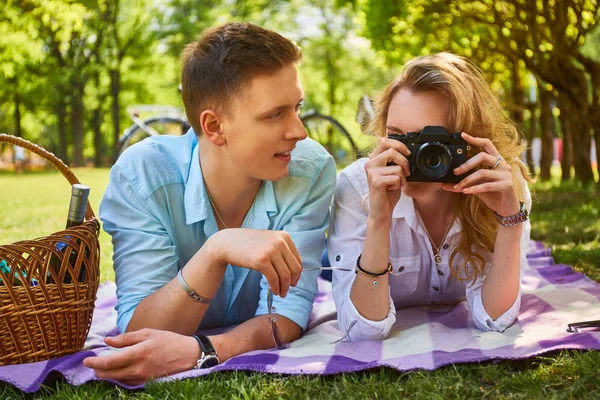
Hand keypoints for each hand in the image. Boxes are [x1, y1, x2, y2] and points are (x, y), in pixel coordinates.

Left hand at [82, 329, 198, 384]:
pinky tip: (118, 371)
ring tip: (103, 367)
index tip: (86, 360)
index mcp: (137, 354)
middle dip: (98, 370)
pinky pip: (127, 382)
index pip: (109, 362)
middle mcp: (137, 369)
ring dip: (108, 374)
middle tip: (93, 364)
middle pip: (109, 375)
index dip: (94, 363)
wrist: (188, 355)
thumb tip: (107, 341)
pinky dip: (119, 377)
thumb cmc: (169, 341)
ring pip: (117, 380)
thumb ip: (126, 338)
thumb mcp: (148, 333)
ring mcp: (142, 378)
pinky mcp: (146, 382)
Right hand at [208, 229, 301, 296]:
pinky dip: (276, 288)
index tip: (293, 282)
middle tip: (287, 290)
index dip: (297, 274)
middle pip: (294, 268)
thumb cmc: (248, 244)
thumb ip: (282, 250)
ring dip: (284, 287)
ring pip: (285, 276)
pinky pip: (274, 279)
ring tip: (281, 293)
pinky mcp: (261, 261)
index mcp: (284, 236)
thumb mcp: (269, 241)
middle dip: (292, 282)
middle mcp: (280, 242)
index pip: (297, 259)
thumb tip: (294, 272)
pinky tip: (274, 291)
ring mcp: (271, 251)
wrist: (227, 242)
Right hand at [364, 137, 411, 220]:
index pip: (385, 141)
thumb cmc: (388, 191)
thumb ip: (394, 160)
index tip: (408, 153)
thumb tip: (405, 149)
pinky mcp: (376, 181)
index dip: (399, 145)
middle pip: (393, 151)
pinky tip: (391, 189)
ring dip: (403, 178)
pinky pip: (396, 178)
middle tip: (406, 173)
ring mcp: (372, 172)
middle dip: (405, 163)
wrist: (381, 210)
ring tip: (396, 184)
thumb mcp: (392, 172)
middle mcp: (370, 163)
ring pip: (398, 167)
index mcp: (374, 159)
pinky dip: (399, 185)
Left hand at [442, 132, 519, 216]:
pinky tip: (466, 191)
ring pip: (483, 172)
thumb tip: (444, 184)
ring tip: (458, 186)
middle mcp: (503, 165)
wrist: (507, 209)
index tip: (462, 135)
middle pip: (483, 156)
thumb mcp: (477, 186)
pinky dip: (474, 188)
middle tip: (455, 172)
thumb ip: (464, 183)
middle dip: (466, 164)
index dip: (475, 139)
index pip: (487, 144)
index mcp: (497, 161)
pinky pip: (487, 185)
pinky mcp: (506, 185)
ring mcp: (506, 175)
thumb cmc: (493, 194)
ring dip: (467, 180)